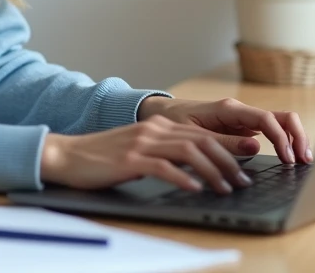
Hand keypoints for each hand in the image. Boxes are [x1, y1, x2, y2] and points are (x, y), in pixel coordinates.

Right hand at [40, 116, 255, 194]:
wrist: (68, 155)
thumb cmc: (104, 157)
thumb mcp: (140, 149)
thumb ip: (165, 151)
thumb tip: (196, 167)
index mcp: (159, 126)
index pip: (203, 133)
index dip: (228, 146)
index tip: (247, 162)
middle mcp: (154, 130)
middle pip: (202, 141)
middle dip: (228, 161)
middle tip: (243, 180)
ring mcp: (142, 143)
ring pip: (189, 152)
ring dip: (212, 170)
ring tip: (226, 187)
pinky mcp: (130, 159)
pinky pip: (163, 167)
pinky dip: (183, 178)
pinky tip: (195, 189)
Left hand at [137, 96, 309, 164]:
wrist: (164, 116)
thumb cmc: (176, 122)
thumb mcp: (194, 134)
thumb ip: (224, 140)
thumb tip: (255, 145)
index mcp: (230, 109)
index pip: (266, 119)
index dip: (281, 138)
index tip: (288, 158)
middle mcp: (242, 112)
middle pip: (282, 117)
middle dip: (297, 136)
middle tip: (305, 161)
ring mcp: (246, 119)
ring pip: (281, 124)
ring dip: (295, 140)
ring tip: (303, 161)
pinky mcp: (245, 128)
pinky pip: (273, 132)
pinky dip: (285, 143)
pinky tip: (290, 159)